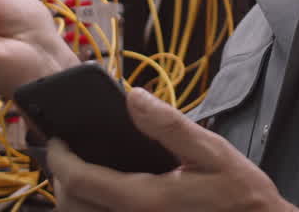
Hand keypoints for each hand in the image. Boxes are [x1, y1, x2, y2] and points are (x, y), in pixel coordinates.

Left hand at [46, 88, 298, 211]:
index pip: (81, 179)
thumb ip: (169, 125)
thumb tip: (133, 98)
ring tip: (85, 173)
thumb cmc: (241, 196)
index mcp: (145, 198)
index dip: (60, 157)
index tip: (57, 139)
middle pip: (73, 207)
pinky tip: (107, 194)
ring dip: (76, 198)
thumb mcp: (212, 152)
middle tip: (70, 155)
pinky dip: (95, 209)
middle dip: (64, 180)